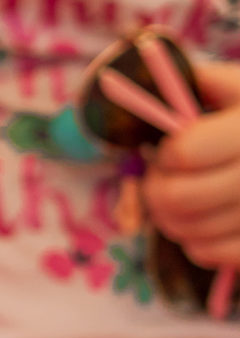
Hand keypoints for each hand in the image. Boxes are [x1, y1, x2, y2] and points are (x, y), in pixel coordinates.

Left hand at [146, 60, 239, 269]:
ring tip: (177, 197)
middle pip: (178, 198)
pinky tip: (202, 219)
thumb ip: (179, 83)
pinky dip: (194, 241)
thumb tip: (116, 86)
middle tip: (161, 179)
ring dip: (168, 216)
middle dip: (155, 189)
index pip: (184, 153)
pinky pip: (209, 254)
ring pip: (189, 230)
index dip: (165, 155)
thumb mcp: (223, 87)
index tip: (169, 151)